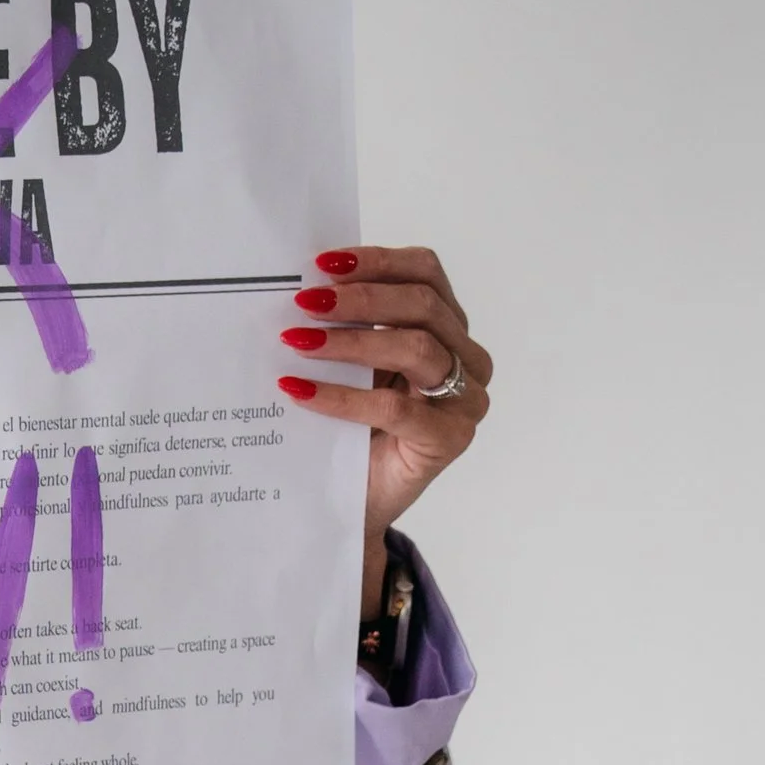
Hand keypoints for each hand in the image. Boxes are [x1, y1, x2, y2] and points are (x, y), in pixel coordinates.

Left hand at [276, 244, 491, 617]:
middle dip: (359, 298)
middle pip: (422, 305)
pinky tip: (301, 392)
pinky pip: (396, 408)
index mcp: (447, 327)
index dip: (377, 261)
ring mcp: (465, 400)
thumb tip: (304, 284)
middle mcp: (467, 358)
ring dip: (350, 341)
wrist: (354, 503)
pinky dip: (343, 397)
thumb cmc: (353, 431)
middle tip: (304, 302)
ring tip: (297, 341)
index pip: (425, 273)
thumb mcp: (352, 367)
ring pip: (415, 347)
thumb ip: (348, 326)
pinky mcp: (449, 440)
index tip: (323, 263)